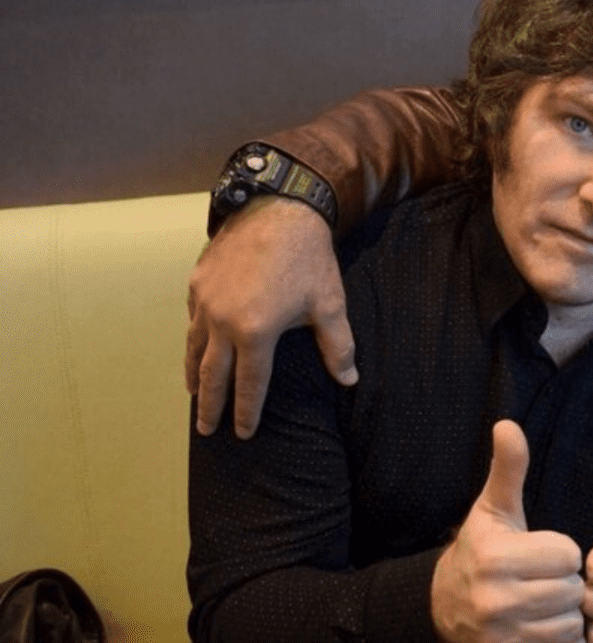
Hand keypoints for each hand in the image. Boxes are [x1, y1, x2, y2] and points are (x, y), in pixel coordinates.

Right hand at [185, 195, 356, 437]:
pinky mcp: (197, 282)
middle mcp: (222, 321)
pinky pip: (192, 320)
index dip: (247, 412)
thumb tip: (349, 381)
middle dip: (209, 406)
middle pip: (212, 375)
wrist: (279, 208)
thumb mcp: (329, 305)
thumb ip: (338, 347)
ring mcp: (205, 301)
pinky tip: (196, 348)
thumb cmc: (309, 259)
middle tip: (206, 430)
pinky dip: (193, 340)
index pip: (249, 384)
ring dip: (194, 375)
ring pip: (194, 348)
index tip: (243, 434)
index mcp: (255, 333)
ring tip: (194, 395)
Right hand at [432, 420, 585, 642]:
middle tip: (552, 580)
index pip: (567, 555)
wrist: (446, 608)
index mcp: (495, 558)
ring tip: (550, 604)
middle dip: (569, 585)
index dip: (565, 552)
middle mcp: (494, 600)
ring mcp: (501, 638)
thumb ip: (507, 470)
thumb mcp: (492, 509)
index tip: (550, 553)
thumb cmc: (482, 550)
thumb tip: (508, 425)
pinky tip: (548, 629)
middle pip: (571, 592)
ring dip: (569, 617)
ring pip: (570, 627)